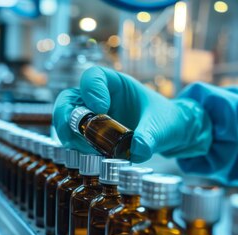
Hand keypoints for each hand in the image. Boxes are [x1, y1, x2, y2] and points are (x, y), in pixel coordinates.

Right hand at [52, 66, 211, 162]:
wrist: (170, 134)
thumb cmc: (166, 120)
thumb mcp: (161, 127)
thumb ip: (150, 136)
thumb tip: (138, 150)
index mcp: (116, 84)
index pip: (93, 76)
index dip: (91, 89)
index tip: (101, 108)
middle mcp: (99, 98)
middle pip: (70, 98)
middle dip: (66, 115)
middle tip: (73, 133)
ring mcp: (93, 118)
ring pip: (68, 120)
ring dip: (70, 135)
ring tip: (87, 148)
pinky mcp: (93, 137)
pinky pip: (76, 140)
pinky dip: (78, 148)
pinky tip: (92, 155)